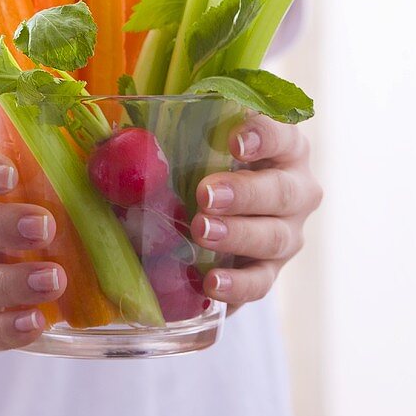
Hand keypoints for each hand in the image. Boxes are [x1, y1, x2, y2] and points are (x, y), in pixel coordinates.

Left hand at [191, 116, 323, 314]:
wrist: (226, 203)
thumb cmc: (209, 157)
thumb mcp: (198, 137)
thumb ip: (174, 130)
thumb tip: (117, 136)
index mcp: (285, 146)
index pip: (282, 134)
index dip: (262, 136)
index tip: (233, 142)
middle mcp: (297, 188)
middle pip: (281, 191)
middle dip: (243, 194)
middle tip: (205, 195)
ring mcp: (289, 231)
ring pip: (275, 237)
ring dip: (237, 236)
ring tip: (201, 232)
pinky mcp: (272, 268)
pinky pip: (261, 282)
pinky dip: (237, 285)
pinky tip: (210, 284)